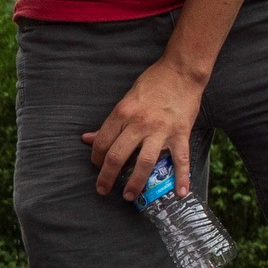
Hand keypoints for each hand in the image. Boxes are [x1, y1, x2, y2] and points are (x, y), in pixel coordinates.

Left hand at [81, 54, 210, 204]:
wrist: (181, 71)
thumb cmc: (152, 84)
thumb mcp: (126, 100)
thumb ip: (109, 123)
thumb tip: (87, 139)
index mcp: (123, 113)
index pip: (102, 142)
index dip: (95, 159)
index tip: (96, 167)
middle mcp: (139, 124)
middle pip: (117, 156)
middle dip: (107, 177)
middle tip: (103, 189)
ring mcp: (161, 131)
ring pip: (144, 163)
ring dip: (135, 183)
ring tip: (128, 196)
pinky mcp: (180, 134)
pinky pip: (180, 160)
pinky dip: (181, 178)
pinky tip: (180, 193)